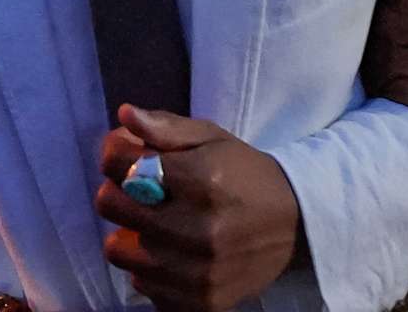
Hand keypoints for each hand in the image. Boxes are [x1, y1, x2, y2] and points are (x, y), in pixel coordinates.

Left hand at [96, 106, 305, 311]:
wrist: (295, 225)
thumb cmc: (245, 174)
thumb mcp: (211, 138)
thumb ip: (165, 127)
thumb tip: (125, 114)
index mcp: (202, 179)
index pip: (123, 166)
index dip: (115, 158)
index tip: (126, 160)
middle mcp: (198, 229)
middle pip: (112, 208)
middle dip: (117, 194)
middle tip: (137, 193)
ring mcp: (199, 272)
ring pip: (120, 253)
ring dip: (129, 236)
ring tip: (153, 226)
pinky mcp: (200, 302)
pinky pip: (145, 287)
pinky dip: (150, 270)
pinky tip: (171, 255)